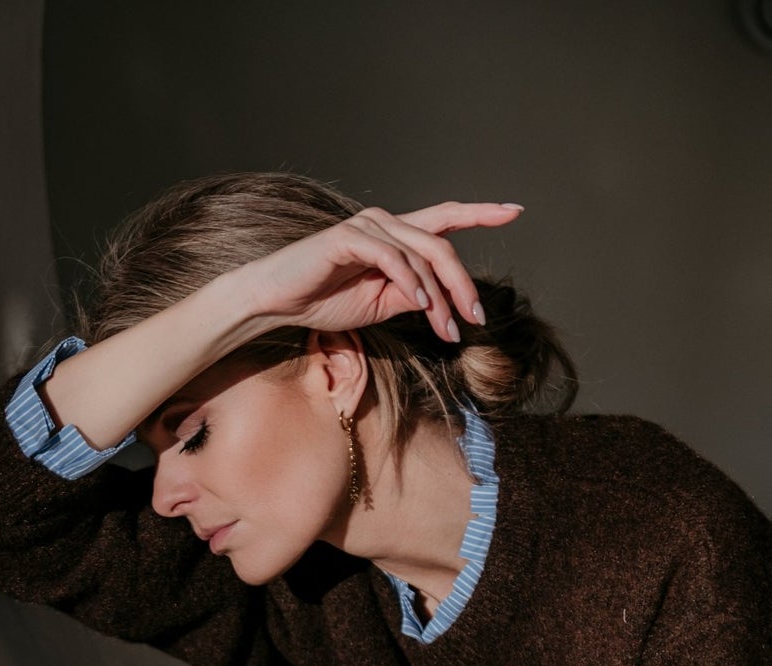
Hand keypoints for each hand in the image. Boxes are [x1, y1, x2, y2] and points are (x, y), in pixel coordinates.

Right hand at [239, 199, 523, 344]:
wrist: (276, 302)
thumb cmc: (323, 302)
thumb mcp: (379, 305)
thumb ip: (412, 297)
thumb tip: (442, 300)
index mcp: (395, 236)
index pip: (445, 219)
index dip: (480, 213)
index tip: (514, 211)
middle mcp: (385, 222)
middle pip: (441, 246)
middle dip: (463, 285)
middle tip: (475, 320)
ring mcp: (367, 226)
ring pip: (420, 256)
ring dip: (439, 296)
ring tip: (446, 329)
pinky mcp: (348, 237)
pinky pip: (391, 258)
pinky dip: (409, 281)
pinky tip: (419, 303)